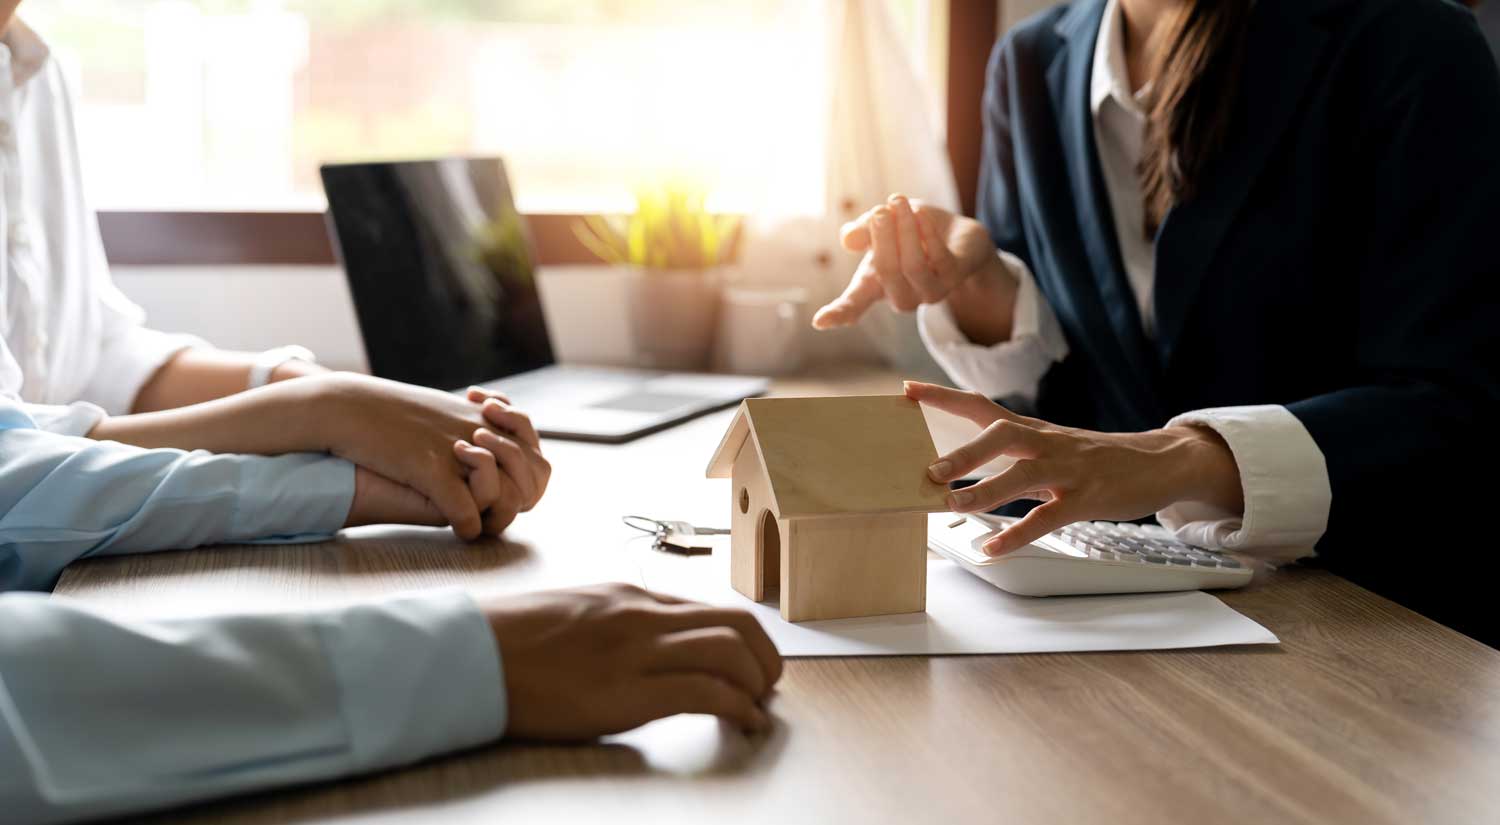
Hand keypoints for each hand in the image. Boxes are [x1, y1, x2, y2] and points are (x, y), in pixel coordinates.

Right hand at [313, 374, 536, 539]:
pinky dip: (469, 526)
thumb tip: (488, 444)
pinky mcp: (430, 467)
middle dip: (523, 497)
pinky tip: (463, 532)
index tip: (511, 490)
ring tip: (483, 524)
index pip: (534, 452)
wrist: (346, 405)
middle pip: (531, 472)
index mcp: (484, 416)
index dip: (530, 477)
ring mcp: (457, 449)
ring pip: (506, 493)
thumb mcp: (440, 408)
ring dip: (500, 516)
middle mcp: (480, 430)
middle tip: (500, 511)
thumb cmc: (388, 410)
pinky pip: (465, 509)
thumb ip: (469, 424)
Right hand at [484, 583, 782, 739]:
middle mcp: (642, 615)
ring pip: (730, 652)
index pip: (708, 609)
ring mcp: (636, 650)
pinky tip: (742, 723)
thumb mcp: (575, 614)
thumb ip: (616, 624)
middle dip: (765, 656)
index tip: (750, 665)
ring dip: (757, 683)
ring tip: (758, 708)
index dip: (742, 639)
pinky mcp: (628, 691)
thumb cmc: (510, 641)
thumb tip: (648, 648)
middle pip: (735, 623)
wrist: (468, 654)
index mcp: (629, 597)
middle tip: (769, 686)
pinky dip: (738, 708)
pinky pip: (706, 691)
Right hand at [812, 194, 1013, 332]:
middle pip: (886, 272)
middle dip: (881, 237)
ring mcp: (929, 291)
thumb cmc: (911, 233)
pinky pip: (939, 258)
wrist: (955, 236)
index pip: (854, 305)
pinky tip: (920, 213)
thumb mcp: (880, 225)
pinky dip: (926, 231)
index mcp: (875, 287)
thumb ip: (863, 231)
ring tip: (899, 201)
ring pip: (914, 267)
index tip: (819, 322)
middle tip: (880, 210)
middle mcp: (901, 296)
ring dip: (905, 230)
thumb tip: (848, 240)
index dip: (837, 313)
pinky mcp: (954, 277)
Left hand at [906, 381, 1243, 555]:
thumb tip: (962, 466)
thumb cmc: (1095, 457)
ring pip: (1024, 474)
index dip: (943, 397)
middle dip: (965, 452)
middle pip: (1002, 434)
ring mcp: (1069, 470)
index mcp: (1033, 430)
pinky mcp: (1087, 498)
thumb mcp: (1050, 446)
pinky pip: (1048, 517)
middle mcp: (1047, 443)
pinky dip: (1017, 534)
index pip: (981, 406)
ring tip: (952, 507)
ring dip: (986, 491)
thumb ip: (1011, 454)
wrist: (1159, 461)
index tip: (906, 391)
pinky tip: (992, 549)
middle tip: (930, 471)